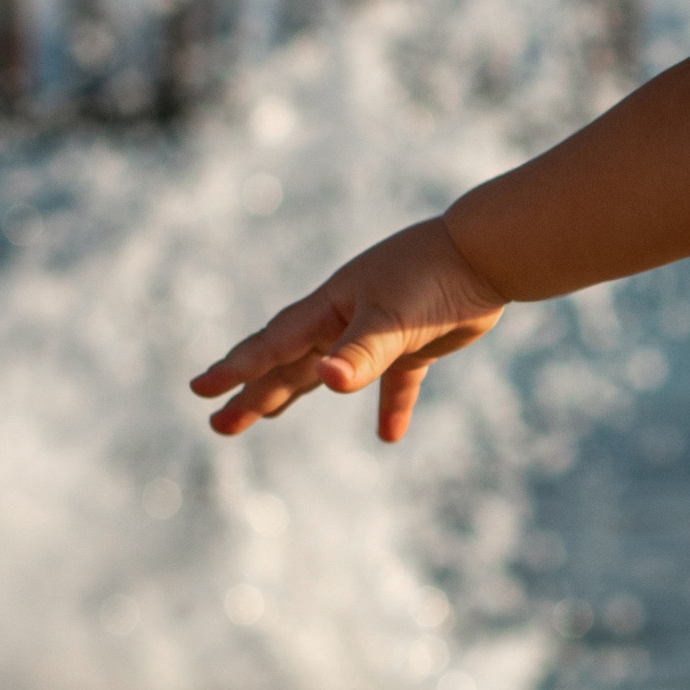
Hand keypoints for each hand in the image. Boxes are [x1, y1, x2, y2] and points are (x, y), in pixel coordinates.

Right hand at [190, 216, 505, 443]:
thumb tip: (325, 382)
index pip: (272, 345)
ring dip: (295, 395)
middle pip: (288, 364)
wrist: (489, 254)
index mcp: (329, 310)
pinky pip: (396, 382)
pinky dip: (391, 406)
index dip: (237, 369)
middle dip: (253, 393)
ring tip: (264, 417)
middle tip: (220, 425)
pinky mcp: (415, 344)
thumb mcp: (393, 318)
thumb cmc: (434, 277)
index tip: (200, 389)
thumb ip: (362, 353)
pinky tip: (389, 436)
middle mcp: (344, 320)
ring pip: (326, 372)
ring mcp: (377, 332)